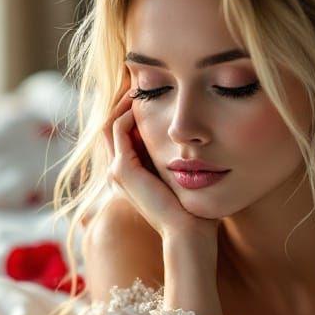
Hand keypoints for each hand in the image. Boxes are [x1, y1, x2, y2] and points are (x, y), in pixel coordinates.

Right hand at [105, 85, 219, 242]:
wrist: (191, 235)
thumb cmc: (198, 212)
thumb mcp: (189, 177)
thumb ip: (188, 160)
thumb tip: (205, 139)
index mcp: (133, 175)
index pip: (123, 134)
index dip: (132, 110)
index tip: (151, 90)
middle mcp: (119, 173)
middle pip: (111, 125)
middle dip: (124, 101)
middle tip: (140, 79)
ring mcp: (117, 172)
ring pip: (109, 123)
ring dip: (123, 101)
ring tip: (140, 82)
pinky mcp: (123, 171)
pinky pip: (117, 129)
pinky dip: (128, 111)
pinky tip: (145, 98)